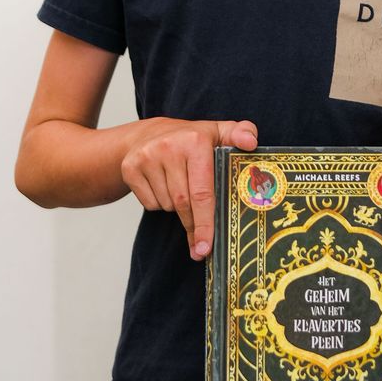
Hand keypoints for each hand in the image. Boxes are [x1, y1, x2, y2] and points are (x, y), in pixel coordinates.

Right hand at [120, 117, 257, 259]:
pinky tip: (163, 187)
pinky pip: (150, 204)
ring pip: (167, 205)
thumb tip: (251, 142)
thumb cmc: (190, 140)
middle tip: (201, 245)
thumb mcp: (218, 133)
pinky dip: (159, 203)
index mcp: (195, 141)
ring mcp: (146, 157)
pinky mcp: (130, 168)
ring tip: (181, 191)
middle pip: (183, 204)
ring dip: (177, 209)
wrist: (148, 134)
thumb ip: (241, 135)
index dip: (205, 223)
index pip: (202, 192)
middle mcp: (169, 147)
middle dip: (194, 225)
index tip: (206, 247)